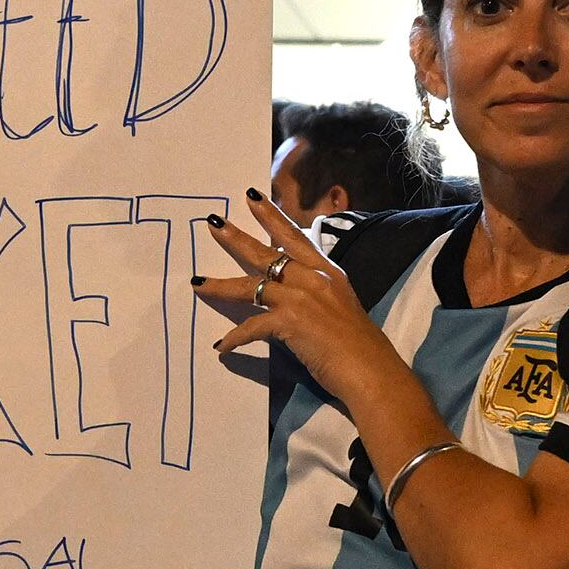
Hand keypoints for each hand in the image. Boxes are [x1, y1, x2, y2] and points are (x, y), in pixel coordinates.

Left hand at [193, 193, 384, 390]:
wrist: (370, 369)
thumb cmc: (359, 344)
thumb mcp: (341, 305)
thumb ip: (318, 293)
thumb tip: (296, 294)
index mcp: (328, 271)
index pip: (295, 236)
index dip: (272, 217)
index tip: (253, 199)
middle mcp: (313, 278)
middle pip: (267, 253)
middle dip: (236, 237)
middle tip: (212, 222)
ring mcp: (301, 298)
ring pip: (251, 285)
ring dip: (220, 285)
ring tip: (197, 282)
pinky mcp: (290, 322)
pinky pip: (252, 327)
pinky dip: (235, 339)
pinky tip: (222, 347)